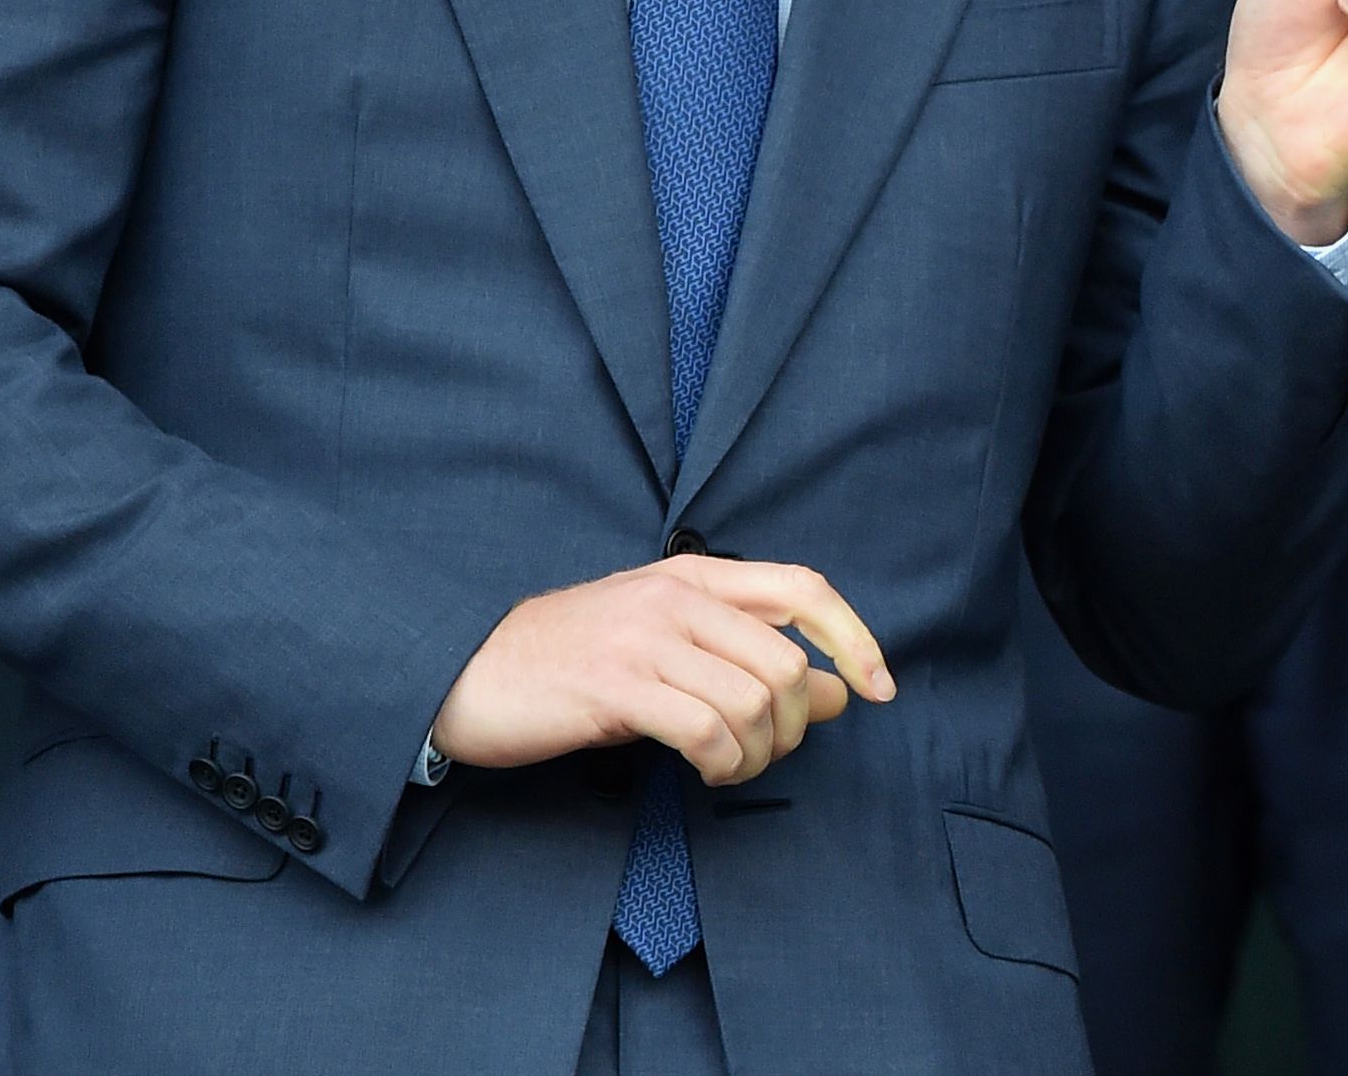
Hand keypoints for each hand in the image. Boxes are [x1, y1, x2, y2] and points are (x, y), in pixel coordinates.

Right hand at [429, 556, 893, 785]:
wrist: (467, 672)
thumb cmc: (571, 662)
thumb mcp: (667, 645)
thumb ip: (747, 657)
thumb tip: (837, 690)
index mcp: (694, 577)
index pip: (805, 587)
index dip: (854, 636)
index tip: (880, 686)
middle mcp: (676, 597)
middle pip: (786, 661)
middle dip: (796, 724)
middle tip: (766, 753)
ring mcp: (645, 639)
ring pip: (754, 699)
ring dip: (759, 752)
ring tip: (731, 767)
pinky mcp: (616, 687)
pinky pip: (706, 729)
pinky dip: (723, 762)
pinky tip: (707, 771)